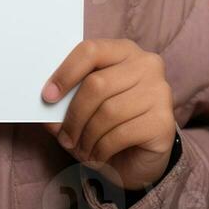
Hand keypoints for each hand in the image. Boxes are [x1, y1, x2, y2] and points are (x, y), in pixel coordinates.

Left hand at [41, 38, 176, 191]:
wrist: (140, 158)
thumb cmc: (107, 125)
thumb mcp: (81, 109)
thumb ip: (64, 101)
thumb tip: (44, 103)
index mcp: (123, 51)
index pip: (91, 50)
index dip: (65, 73)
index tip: (47, 97)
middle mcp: (147, 65)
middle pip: (97, 84)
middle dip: (74, 116)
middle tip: (64, 138)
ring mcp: (160, 92)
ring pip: (108, 111)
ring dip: (86, 137)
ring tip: (80, 150)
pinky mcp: (163, 121)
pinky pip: (121, 134)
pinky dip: (101, 149)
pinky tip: (97, 156)